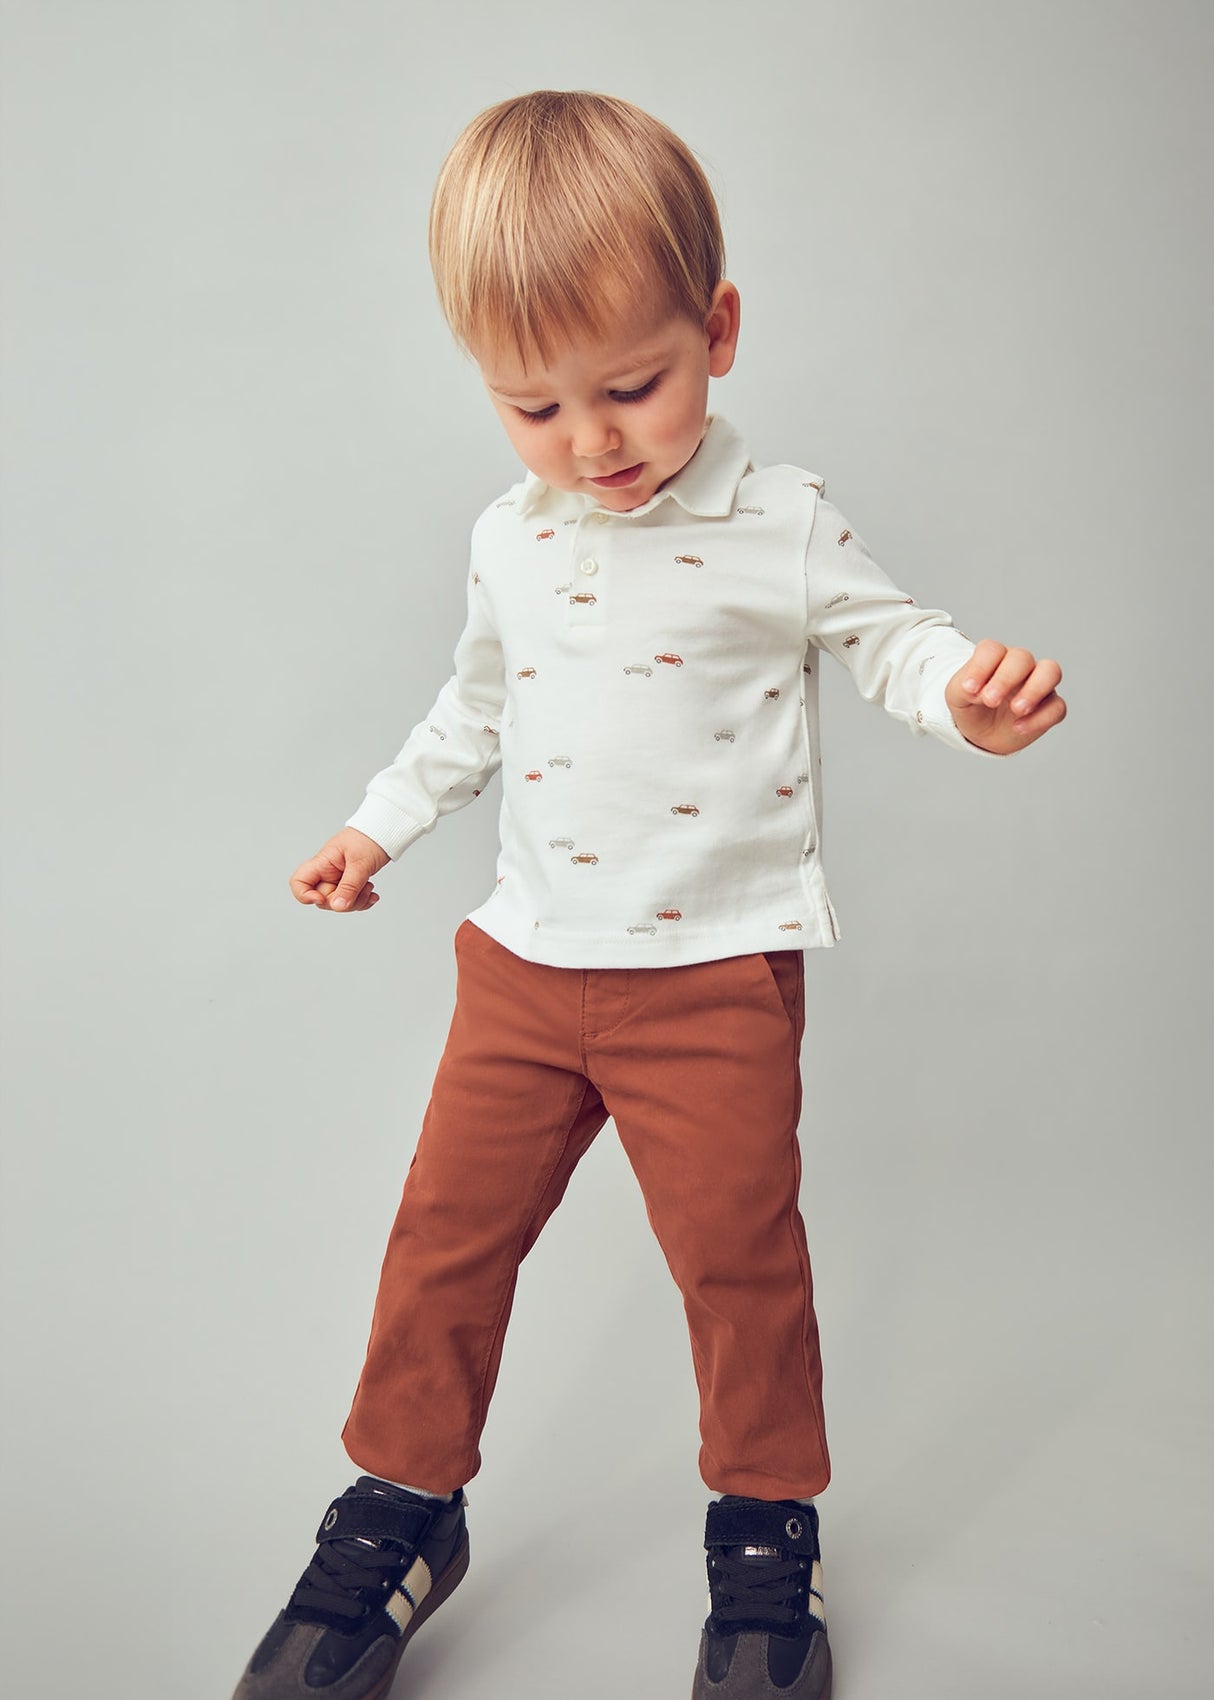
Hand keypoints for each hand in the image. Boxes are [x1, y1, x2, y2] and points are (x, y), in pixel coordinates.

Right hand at [289, 827, 390, 912]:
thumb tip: (337, 907)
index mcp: (322, 863)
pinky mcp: (350, 883)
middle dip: (342, 902)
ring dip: (356, 901)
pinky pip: (350, 900)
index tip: (323, 898)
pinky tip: (372, 893)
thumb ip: (349, 886)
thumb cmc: (368, 838)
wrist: (383, 832)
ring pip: (338, 903)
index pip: (299, 882)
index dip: (304, 895)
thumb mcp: (360, 863)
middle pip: (322, 899)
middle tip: (361, 889)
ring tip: (369, 887)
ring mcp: (338, 879)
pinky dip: (362, 900)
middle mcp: (326, 873)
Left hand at [945, 639, 1065, 754]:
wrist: (983, 733)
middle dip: (1006, 679)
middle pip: (1022, 657)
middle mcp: (1020, 665)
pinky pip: (1057, 706)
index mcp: (995, 657)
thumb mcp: (957, 698)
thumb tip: (975, 689)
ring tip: (1017, 709)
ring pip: (1051, 671)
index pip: (992, 650)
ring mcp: (1039, 683)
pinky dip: (1040, 718)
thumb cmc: (972, 706)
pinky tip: (1018, 728)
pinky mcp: (1050, 706)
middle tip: (990, 700)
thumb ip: (963, 688)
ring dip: (1035, 689)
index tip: (969, 689)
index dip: (981, 666)